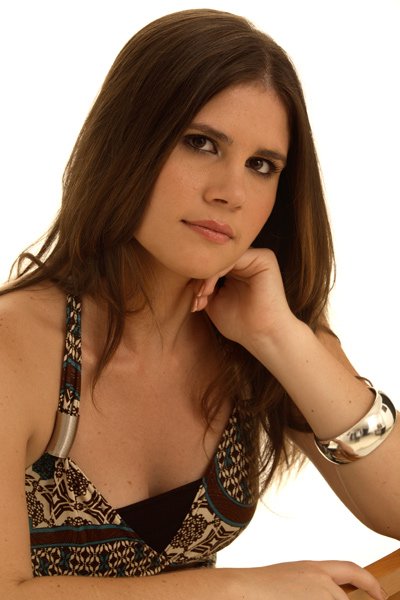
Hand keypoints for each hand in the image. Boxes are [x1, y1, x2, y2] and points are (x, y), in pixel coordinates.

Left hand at [191, 248, 296, 352]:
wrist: (262, 336)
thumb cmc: (240, 323)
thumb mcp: (213, 301)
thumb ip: (203, 285)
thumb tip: (185, 271)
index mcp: (239, 269)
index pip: (214, 263)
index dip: (198, 277)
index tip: (192, 300)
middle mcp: (249, 260)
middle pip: (217, 258)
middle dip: (200, 277)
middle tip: (195, 298)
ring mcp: (257, 257)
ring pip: (222, 258)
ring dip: (206, 276)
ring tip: (201, 296)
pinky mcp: (264, 258)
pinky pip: (232, 258)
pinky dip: (216, 273)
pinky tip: (209, 291)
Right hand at [229, 560, 386, 599]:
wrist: (241, 589)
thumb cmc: (259, 589)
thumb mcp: (291, 579)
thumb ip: (312, 585)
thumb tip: (333, 593)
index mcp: (314, 568)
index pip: (351, 570)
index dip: (370, 583)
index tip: (380, 595)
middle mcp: (319, 579)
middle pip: (343, 597)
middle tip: (342, 598)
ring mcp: (316, 594)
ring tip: (291, 596)